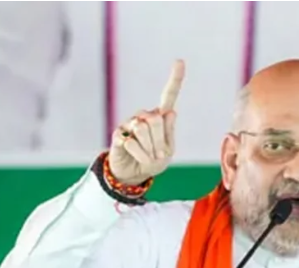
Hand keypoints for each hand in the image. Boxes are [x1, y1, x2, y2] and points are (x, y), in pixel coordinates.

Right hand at [109, 60, 184, 184]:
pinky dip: (140, 154)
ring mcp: (130, 123)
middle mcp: (145, 115)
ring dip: (150, 149)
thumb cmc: (153, 161)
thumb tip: (170, 112)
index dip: (175, 79)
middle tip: (158, 154)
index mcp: (161, 117)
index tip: (180, 61)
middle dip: (159, 142)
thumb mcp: (168, 151)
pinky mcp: (118, 133)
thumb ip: (169, 133)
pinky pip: (131, 142)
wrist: (133, 175)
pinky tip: (137, 157)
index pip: (169, 96)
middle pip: (155, 119)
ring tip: (147, 156)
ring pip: (143, 129)